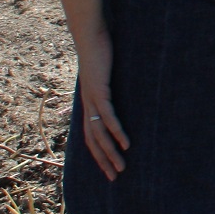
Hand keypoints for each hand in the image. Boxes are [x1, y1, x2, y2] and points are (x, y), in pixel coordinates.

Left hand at [75, 31, 130, 180]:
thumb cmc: (100, 50)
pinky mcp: (99, 92)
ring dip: (110, 153)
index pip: (91, 135)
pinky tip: (126, 144)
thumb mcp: (107, 71)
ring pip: (99, 134)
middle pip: (93, 141)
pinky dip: (116, 132)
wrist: (90, 35)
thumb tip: (123, 85)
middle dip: (103, 161)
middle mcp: (88, 106)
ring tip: (121, 168)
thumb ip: (113, 81)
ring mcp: (92, 100)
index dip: (98, 153)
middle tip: (115, 178)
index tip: (109, 168)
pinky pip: (108, 117)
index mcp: (89, 103)